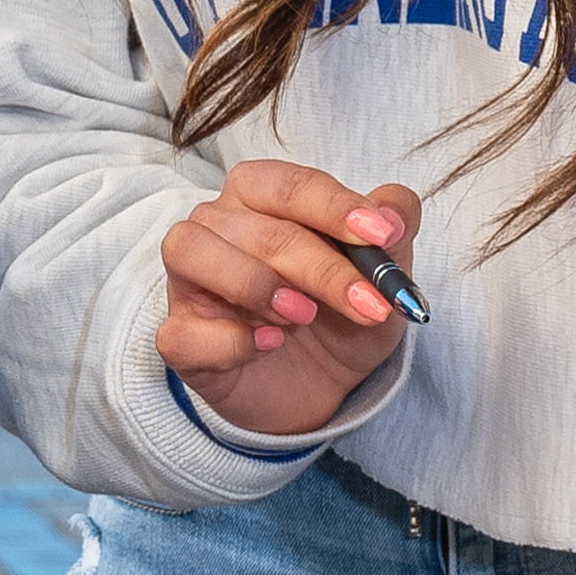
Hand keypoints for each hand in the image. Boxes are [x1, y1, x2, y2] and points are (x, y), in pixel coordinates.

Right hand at [156, 160, 421, 439]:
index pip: (286, 184)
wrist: (325, 390)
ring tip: (304, 316)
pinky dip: (229, 339)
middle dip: (322, 267)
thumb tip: (391, 211)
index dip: (335, 206)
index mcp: (258, 198)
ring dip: (255, 283)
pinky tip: (268, 345)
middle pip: (256, 228)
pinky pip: (182, 331)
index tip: (383, 235)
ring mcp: (189, 284)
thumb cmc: (341, 316)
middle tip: (369, 304)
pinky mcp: (181, 340)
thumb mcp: (383, 276)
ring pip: (193, 252)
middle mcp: (214, 228)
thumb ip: (394, 230)